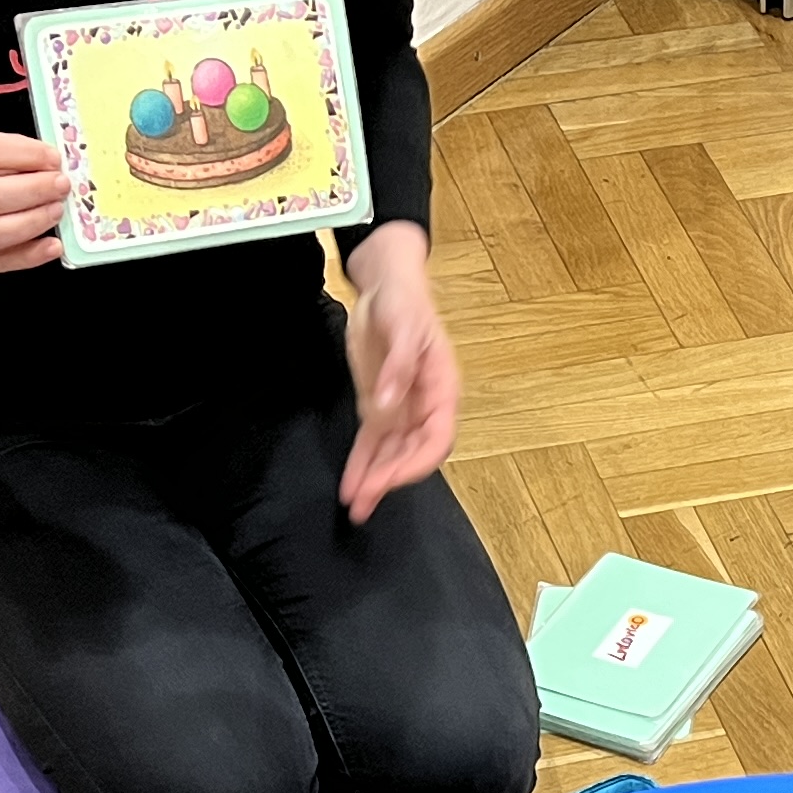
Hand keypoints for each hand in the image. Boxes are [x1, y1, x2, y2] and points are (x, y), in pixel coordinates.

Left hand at [338, 223, 458, 517]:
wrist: (385, 285)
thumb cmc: (403, 302)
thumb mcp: (404, 325)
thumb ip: (399, 366)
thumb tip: (387, 405)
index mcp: (442, 390)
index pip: (436, 440)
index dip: (415, 464)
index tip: (389, 478)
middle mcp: (424, 408)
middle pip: (412, 454)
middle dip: (388, 479)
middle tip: (363, 499)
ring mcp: (401, 410)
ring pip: (391, 455)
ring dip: (374, 481)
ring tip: (355, 507)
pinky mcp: (377, 407)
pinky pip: (372, 443)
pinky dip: (361, 465)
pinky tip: (351, 487)